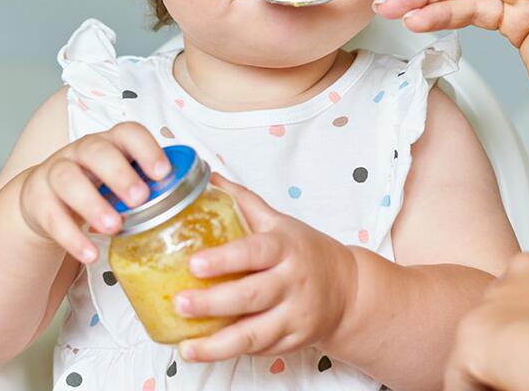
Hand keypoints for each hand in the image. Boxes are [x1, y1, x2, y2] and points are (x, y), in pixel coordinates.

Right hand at [17, 121, 169, 262]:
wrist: (44, 200)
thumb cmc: (97, 190)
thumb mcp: (122, 182)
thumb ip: (150, 186)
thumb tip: (200, 199)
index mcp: (110, 144)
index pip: (127, 133)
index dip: (146, 149)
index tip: (164, 173)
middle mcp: (81, 152)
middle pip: (96, 151)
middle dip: (119, 174)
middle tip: (140, 199)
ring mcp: (55, 172)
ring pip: (68, 179)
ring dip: (93, 204)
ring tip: (114, 227)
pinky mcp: (37, 199)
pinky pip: (51, 216)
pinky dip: (72, 237)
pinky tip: (90, 254)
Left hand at [174, 174, 356, 361]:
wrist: (348, 288)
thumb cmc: (306, 252)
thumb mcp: (280, 222)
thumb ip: (243, 201)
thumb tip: (208, 176)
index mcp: (285, 248)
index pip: (254, 252)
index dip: (224, 259)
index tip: (194, 264)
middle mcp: (292, 282)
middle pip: (251, 296)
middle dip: (213, 303)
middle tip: (180, 303)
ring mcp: (294, 316)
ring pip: (254, 334)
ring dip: (217, 344)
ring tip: (186, 346)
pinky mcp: (294, 341)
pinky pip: (260, 350)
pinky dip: (231, 353)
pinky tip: (205, 351)